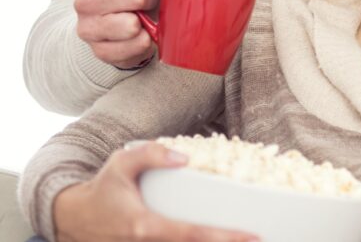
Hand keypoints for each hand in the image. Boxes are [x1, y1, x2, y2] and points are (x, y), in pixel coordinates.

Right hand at [53, 141, 257, 241]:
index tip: (252, 236)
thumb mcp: (120, 163)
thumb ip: (150, 154)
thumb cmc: (102, 189)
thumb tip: (184, 157)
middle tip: (260, 240)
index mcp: (146, 226)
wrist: (72, 218)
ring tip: (247, 240)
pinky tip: (221, 239)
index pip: (193, 234)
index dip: (224, 237)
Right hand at [74, 0, 166, 67]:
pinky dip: (146, 42)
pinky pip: (135, 46)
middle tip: (147, 2)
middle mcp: (83, 1)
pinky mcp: (99, 51)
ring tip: (143, 18)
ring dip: (148, 22)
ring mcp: (88, 28)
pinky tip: (141, 36)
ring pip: (131, 25)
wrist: (115, 25)